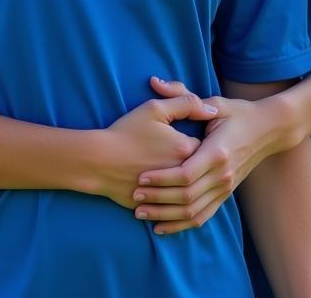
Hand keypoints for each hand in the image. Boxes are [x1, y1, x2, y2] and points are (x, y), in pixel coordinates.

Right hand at [92, 81, 219, 208]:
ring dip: (184, 181)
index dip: (195, 139)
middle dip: (192, 160)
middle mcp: (183, 173)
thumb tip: (212, 110)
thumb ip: (185, 103)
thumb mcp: (155, 108)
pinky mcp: (159, 207)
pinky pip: (174, 206)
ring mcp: (171, 193)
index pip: (207, 145)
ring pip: (189, 188)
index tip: (185, 136)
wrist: (99, 160)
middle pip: (200, 168)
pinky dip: (172, 199)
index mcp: (185, 149)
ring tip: (167, 168)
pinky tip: (164, 189)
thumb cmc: (126, 132)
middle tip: (173, 151)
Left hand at [132, 77, 282, 234]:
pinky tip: (162, 226)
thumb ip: (182, 94)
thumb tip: (153, 81)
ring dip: (165, 215)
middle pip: (186, 196)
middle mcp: (222, 175)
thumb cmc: (238, 113)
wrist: (269, 131)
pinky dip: (181, 224)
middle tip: (134, 195)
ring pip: (193, 211)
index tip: (140, 177)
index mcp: (216, 152)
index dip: (161, 178)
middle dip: (158, 198)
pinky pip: (203, 216)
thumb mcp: (214, 101)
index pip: (185, 173)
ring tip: (141, 212)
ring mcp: (225, 188)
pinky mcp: (225, 195)